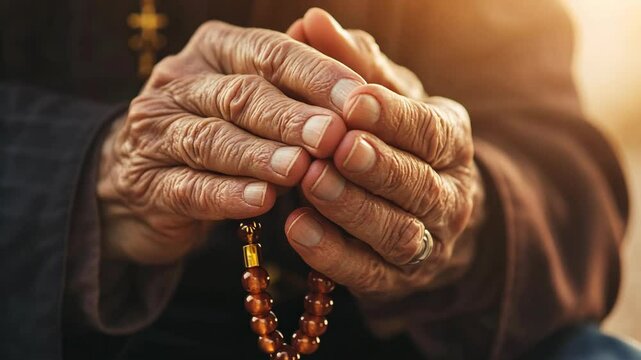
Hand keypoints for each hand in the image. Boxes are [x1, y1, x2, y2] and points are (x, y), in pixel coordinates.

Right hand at [97, 20, 365, 264]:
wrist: (148, 181)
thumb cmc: (228, 131)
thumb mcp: (263, 98)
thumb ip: (303, 74)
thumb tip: (341, 39)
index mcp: (216, 50)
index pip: (269, 52)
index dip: (316, 74)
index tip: (359, 99)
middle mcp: (180, 82)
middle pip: (240, 95)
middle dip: (290, 116)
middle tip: (332, 135)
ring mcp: (156, 132)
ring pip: (212, 141)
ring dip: (260, 155)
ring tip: (300, 169)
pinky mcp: (147, 183)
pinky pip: (189, 187)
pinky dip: (227, 194)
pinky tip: (261, 202)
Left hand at [284, 9, 484, 300]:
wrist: (428, 211)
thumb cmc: (397, 139)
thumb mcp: (384, 96)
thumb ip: (351, 64)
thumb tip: (311, 21)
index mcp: (450, 141)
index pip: (429, 128)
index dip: (393, 116)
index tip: (353, 101)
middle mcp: (449, 194)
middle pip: (419, 184)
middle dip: (377, 166)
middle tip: (336, 147)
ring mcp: (428, 243)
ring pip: (398, 233)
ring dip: (354, 210)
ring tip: (311, 185)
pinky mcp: (397, 279)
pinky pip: (369, 273)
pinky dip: (333, 254)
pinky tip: (295, 230)